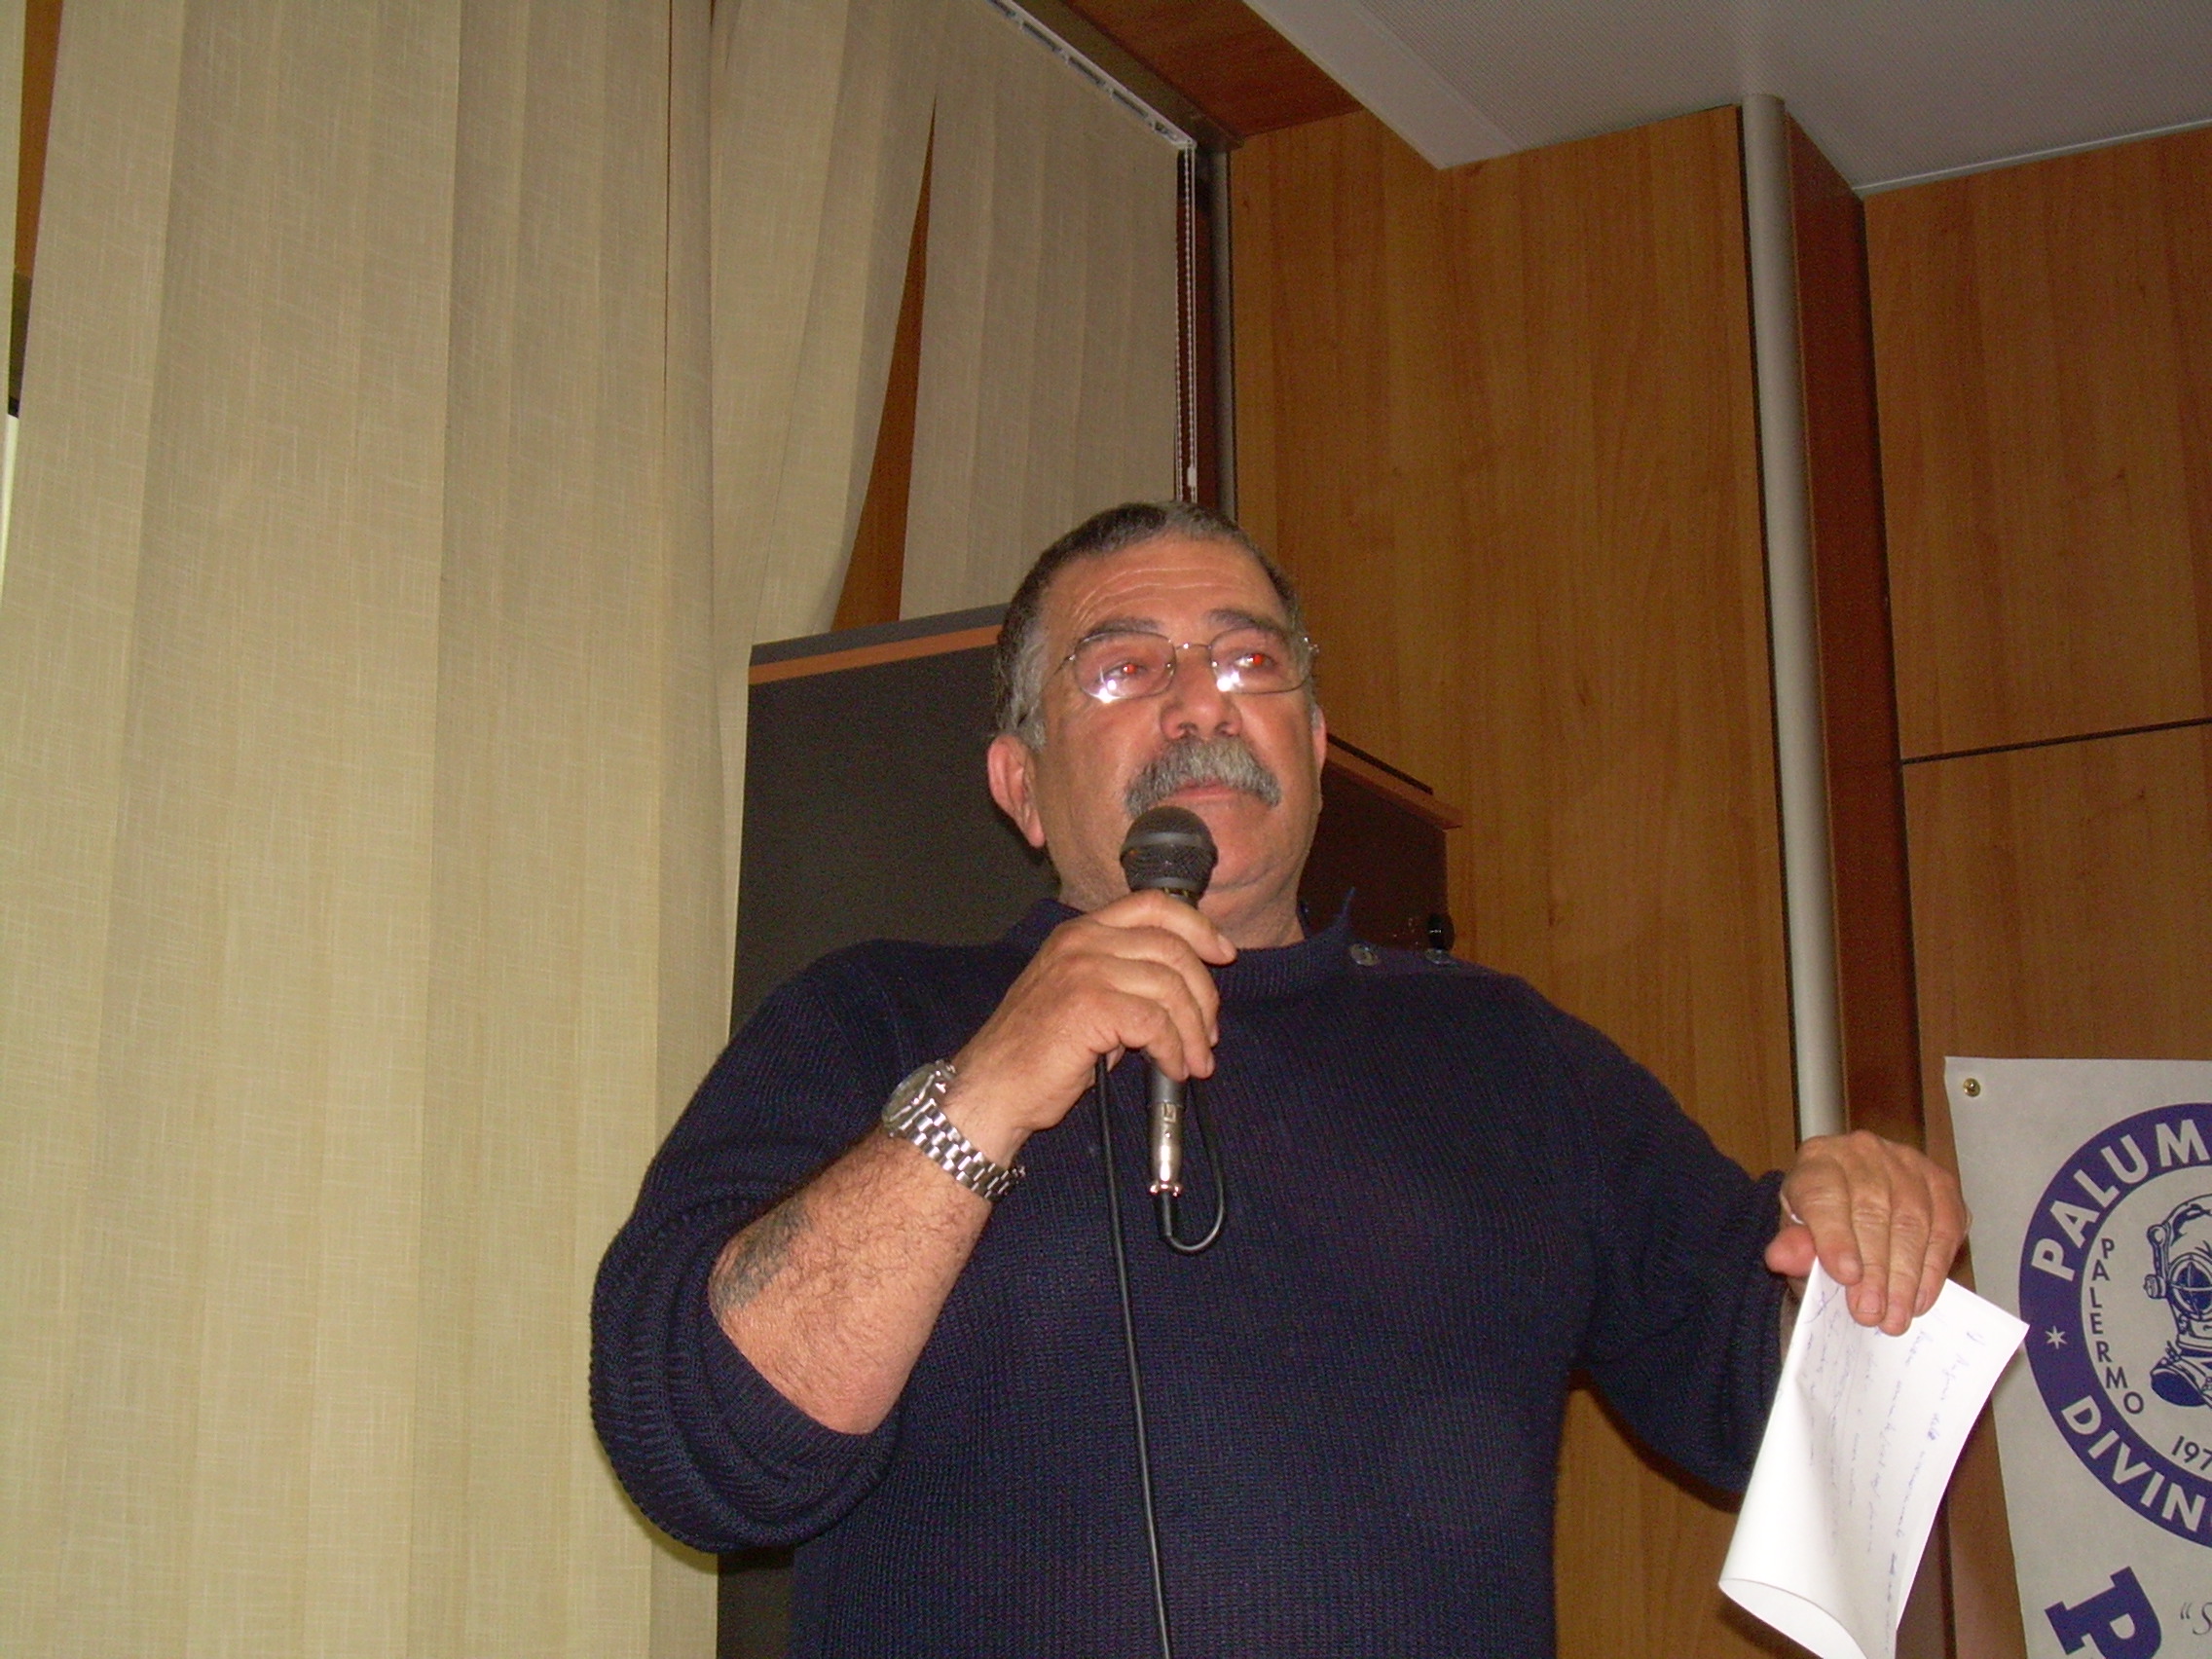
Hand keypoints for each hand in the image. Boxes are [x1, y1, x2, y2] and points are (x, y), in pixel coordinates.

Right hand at [946, 893, 1235, 1162]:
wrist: (992, 1087)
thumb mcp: (1078, 996)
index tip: (1223, 954)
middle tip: (1209, 1035)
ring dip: (1193, 1030)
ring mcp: (1084, 969)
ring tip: (1195, 1062)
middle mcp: (1082, 941)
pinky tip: (1172, 1069)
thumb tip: (1181, 996)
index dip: (1198, 926)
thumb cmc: (1034, 1052)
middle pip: (1172, 947)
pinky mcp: (1090, 1005)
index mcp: (1080, 932)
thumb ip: (1123, 982)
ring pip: (1170, 986)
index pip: (1153, 905)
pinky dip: (1174, 1050)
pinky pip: (1156, 1022)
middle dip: (1203, 994)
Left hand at [1764, 1131, 1969, 1333]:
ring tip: (1896, 1316)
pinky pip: (1944, 1226)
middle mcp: (1862, 1151)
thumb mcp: (1798, 1240)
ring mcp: (1906, 1162)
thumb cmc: (1820, 1228)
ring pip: (1912, 1221)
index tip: (1845, 1277)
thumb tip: (1783, 1257)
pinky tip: (1920, 1298)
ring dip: (1906, 1276)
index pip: (1824, 1195)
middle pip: (1872, 1211)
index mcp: (1818, 1160)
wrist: (1853, 1212)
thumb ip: (1792, 1247)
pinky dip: (1933, 1268)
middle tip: (1870, 1312)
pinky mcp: (1940, 1182)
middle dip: (1874, 1269)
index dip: (1835, 1237)